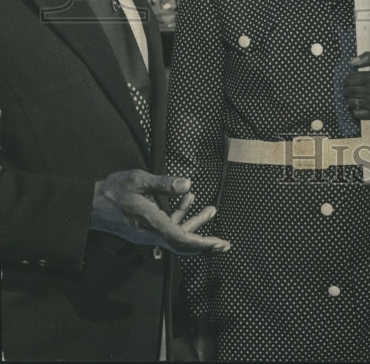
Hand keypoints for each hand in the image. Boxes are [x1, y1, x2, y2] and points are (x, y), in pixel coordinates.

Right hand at [90, 170, 230, 255]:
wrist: (89, 205)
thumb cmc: (112, 190)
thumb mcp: (138, 180)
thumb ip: (164, 183)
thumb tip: (188, 184)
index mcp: (152, 223)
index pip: (181, 239)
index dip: (202, 244)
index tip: (218, 244)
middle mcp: (151, 234)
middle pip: (183, 244)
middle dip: (205, 244)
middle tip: (225, 244)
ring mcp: (147, 234)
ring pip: (176, 235)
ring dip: (195, 224)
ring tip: (211, 209)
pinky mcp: (145, 231)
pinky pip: (168, 230)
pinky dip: (181, 218)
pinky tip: (187, 200)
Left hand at [344, 52, 369, 120]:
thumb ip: (368, 57)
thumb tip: (351, 62)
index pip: (350, 80)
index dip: (348, 79)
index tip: (350, 78)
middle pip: (349, 91)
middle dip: (347, 88)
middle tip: (351, 86)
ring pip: (351, 102)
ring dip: (350, 98)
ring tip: (355, 94)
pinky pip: (357, 113)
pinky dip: (354, 109)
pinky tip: (358, 103)